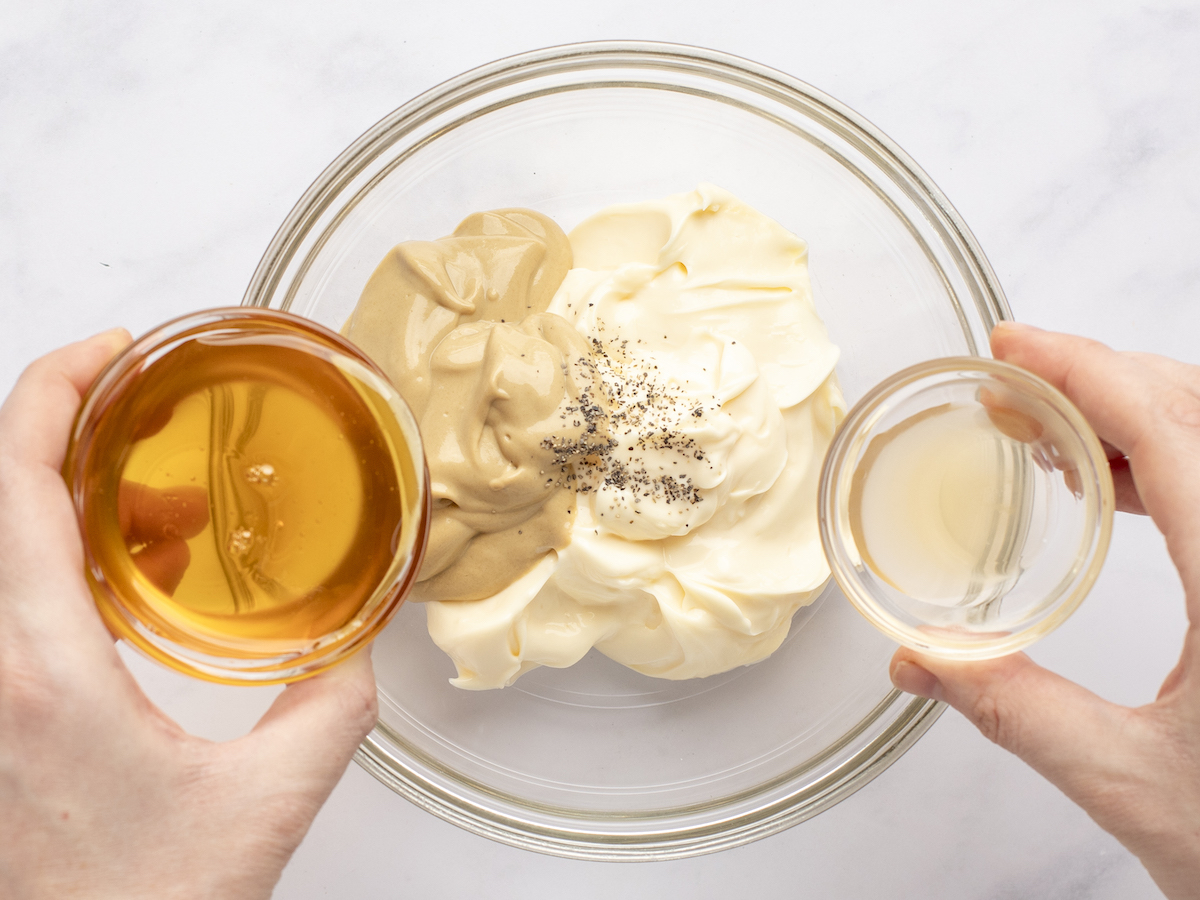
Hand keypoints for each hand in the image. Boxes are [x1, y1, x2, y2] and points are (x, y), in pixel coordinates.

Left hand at [0, 331, 378, 899]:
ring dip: (81, 504)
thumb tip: (360, 651)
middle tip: (152, 420)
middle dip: (79, 437)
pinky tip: (142, 586)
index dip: (51, 390)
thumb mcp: (265, 804)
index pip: (14, 483)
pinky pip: (17, 595)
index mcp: (41, 666)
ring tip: (169, 515)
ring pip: (8, 545)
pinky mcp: (1, 713)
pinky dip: (72, 557)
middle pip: (2, 496)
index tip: (111, 351)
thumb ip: (332, 711)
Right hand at [890, 322, 1199, 899]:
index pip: (1169, 435)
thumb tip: (918, 661)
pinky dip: (1165, 459)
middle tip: (1009, 383)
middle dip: (1097, 377)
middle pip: (1198, 412)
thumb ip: (1015, 711)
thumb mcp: (1131, 784)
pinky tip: (1116, 484)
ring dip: (1130, 414)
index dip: (1083, 372)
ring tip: (1045, 428)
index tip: (1012, 347)